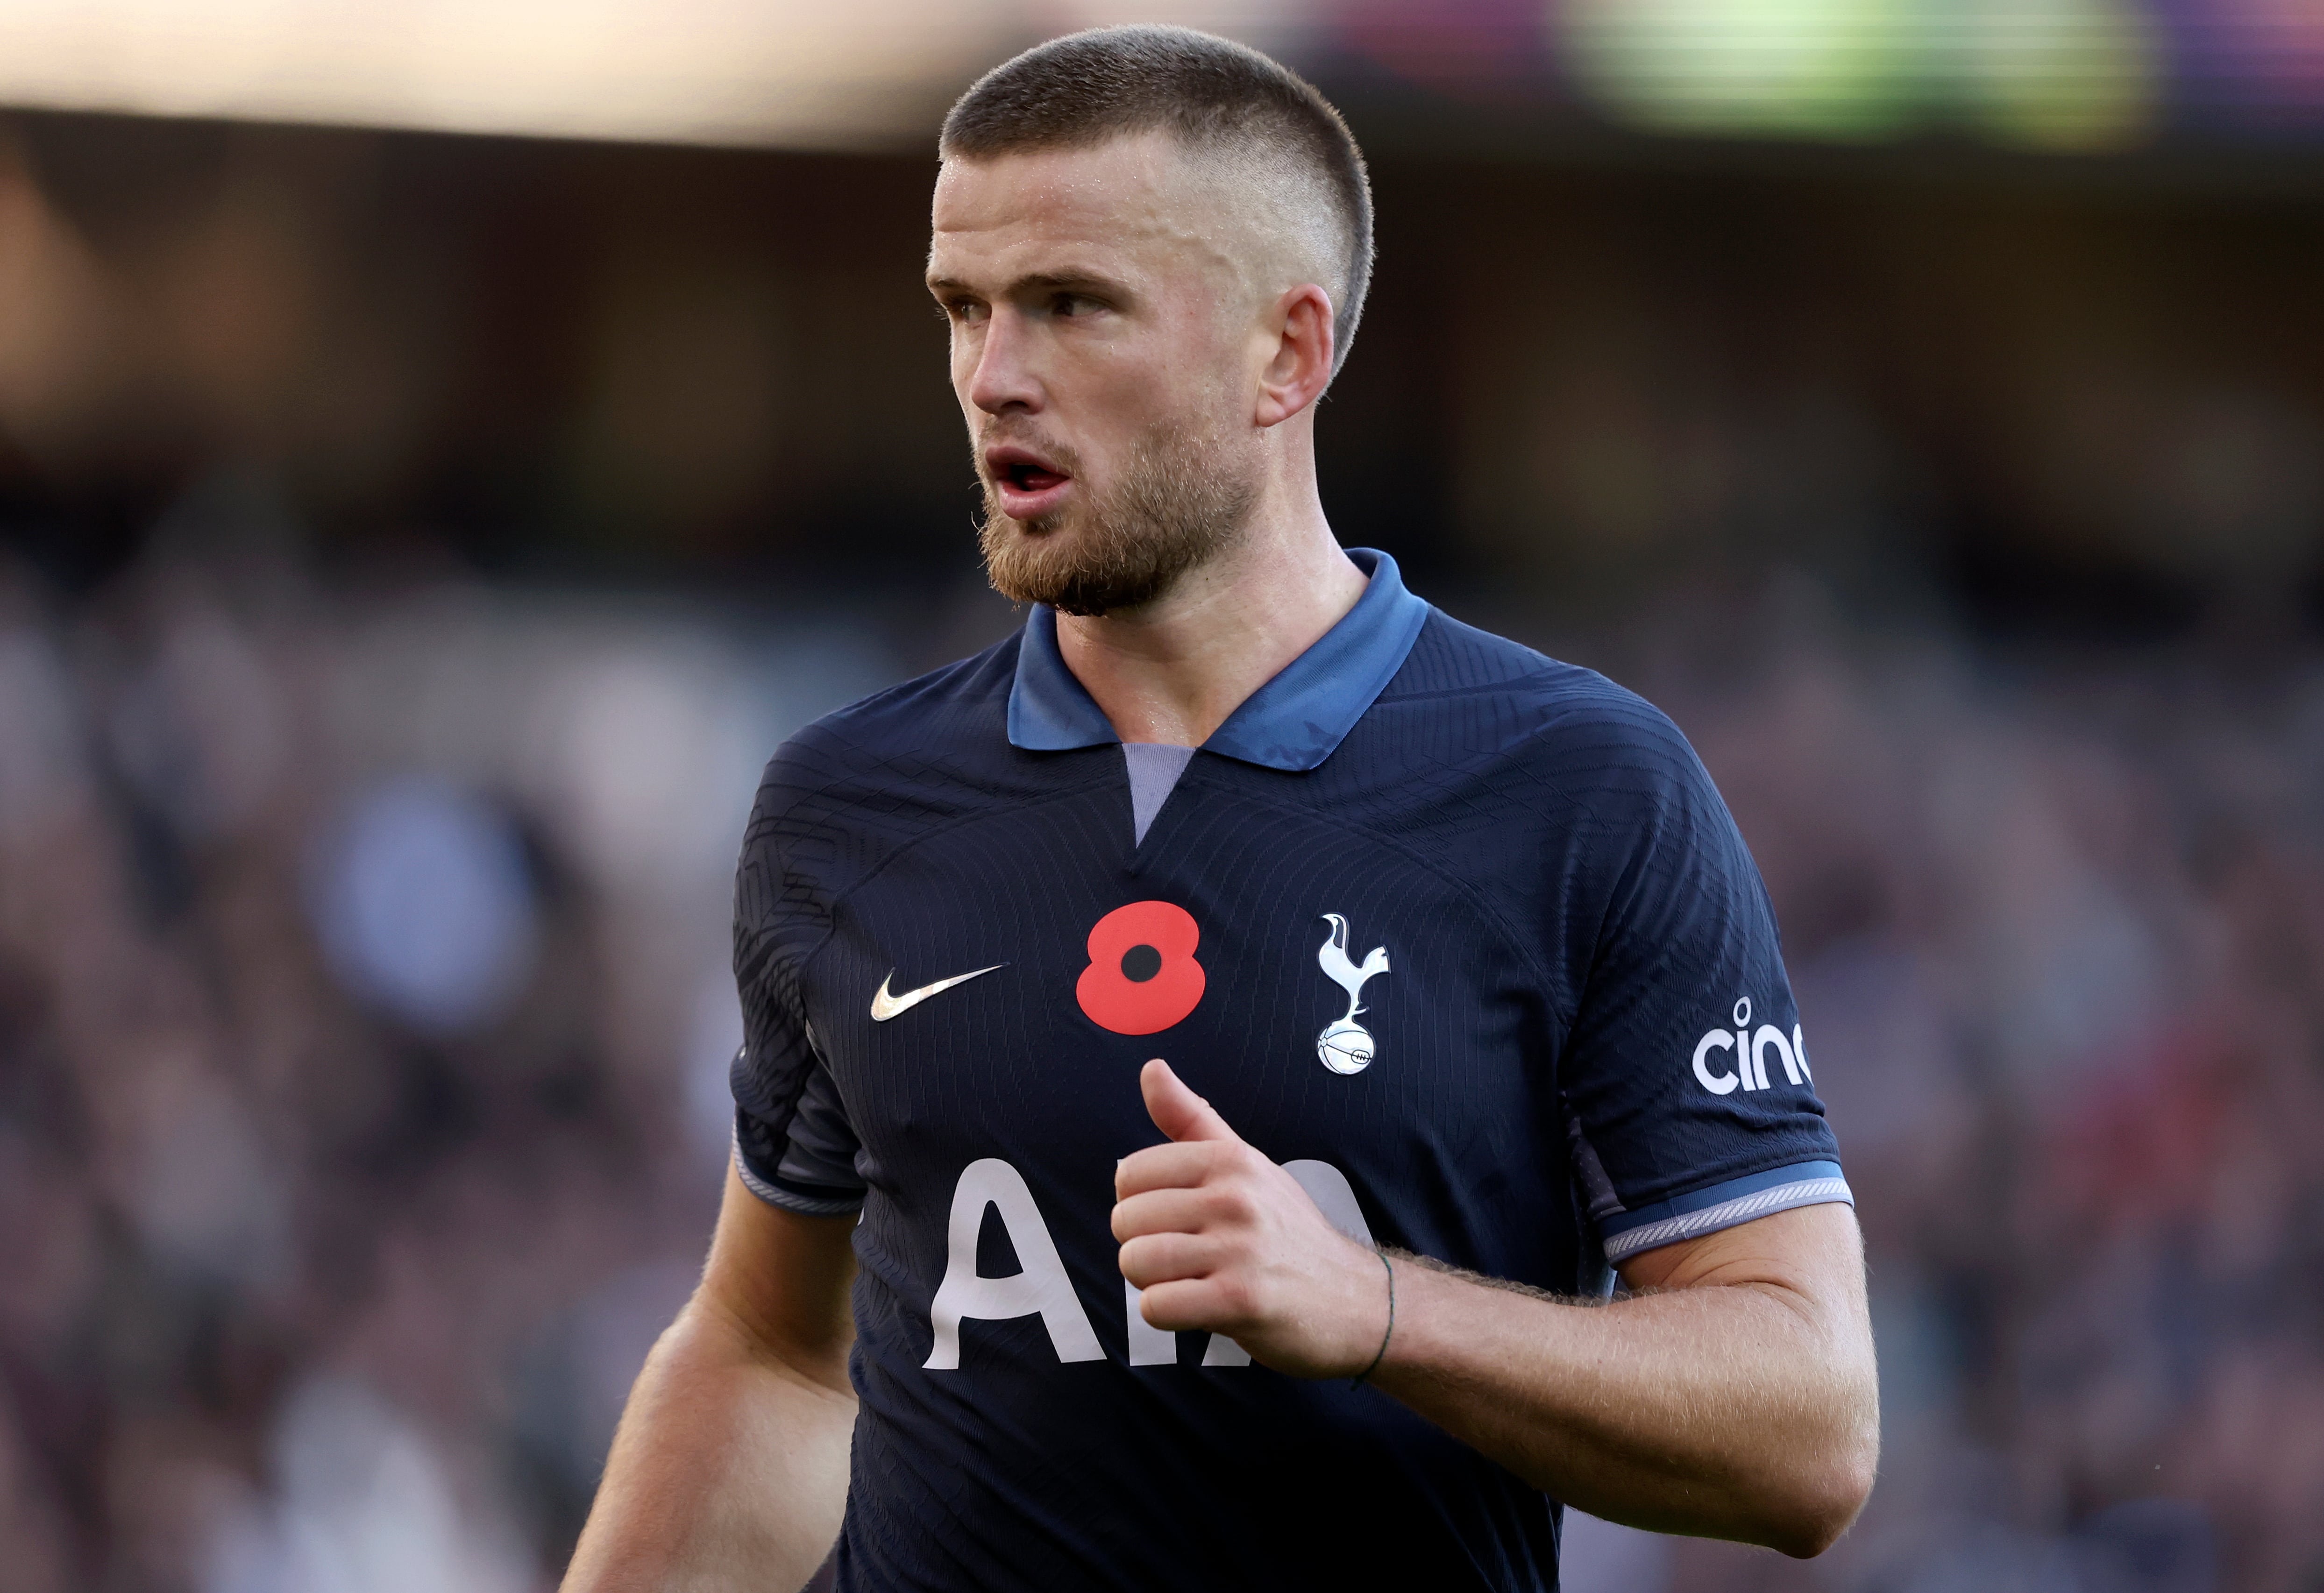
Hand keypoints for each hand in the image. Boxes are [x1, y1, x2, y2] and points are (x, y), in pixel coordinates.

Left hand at [1111, 1059, 1389, 1377]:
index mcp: (1231, 1161)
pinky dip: (1164, 1314)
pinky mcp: (1240, 1301)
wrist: (1355, 1301)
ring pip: (1135, 1261)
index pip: (1131, 1173)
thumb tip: (1151, 1069)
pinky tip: (1197, 1308)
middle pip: (1127, 1220)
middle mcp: (1235, 1197)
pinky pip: (1157, 1306)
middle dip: (1142, 1246)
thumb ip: (1191, 1119)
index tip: (1174, 1218)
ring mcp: (1239, 1249)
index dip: (1140, 1203)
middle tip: (1186, 1256)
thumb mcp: (1248, 1166)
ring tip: (1188, 1280)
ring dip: (1150, 1282)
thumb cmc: (1289, 1233)